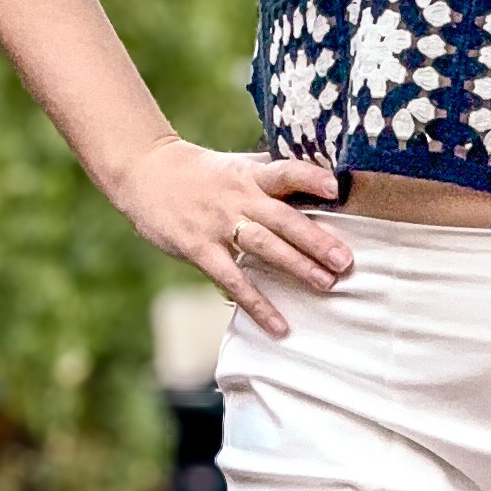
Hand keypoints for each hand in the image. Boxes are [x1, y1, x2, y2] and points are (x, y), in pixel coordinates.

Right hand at [114, 137, 353, 338]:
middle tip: (345, 260)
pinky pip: (232, 280)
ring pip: (262, 246)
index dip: (310, 178)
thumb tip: (321, 183)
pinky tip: (279, 325)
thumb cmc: (201, 173)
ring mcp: (218, 224)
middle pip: (282, 218)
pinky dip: (257, 304)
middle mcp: (238, 197)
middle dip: (315, 239)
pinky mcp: (199, 248)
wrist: (145, 171)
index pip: (285, 171)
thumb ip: (272, 176)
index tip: (337, 188)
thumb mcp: (237, 165)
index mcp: (250, 174)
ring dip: (295, 265)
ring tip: (325, 284)